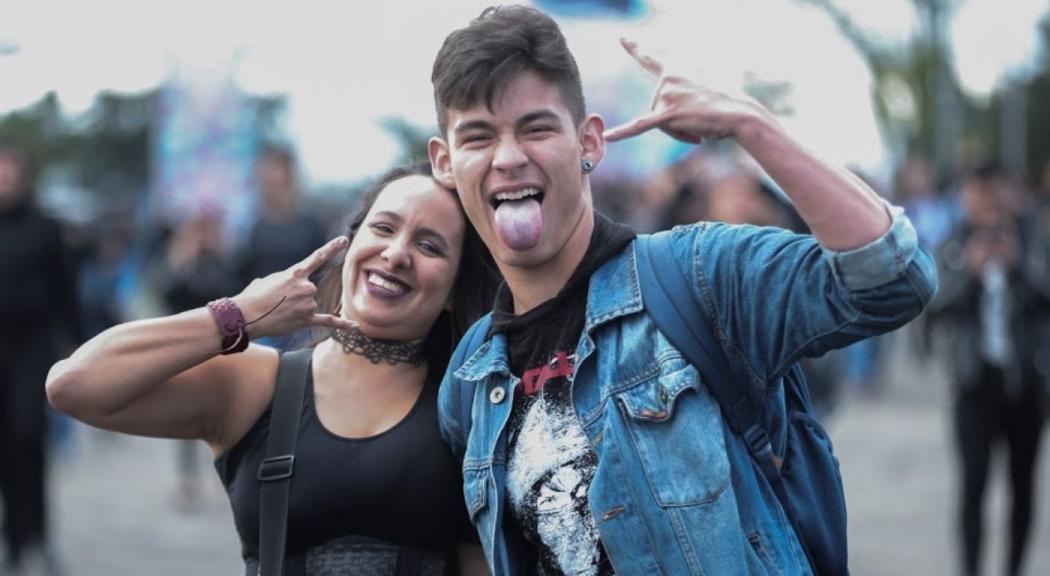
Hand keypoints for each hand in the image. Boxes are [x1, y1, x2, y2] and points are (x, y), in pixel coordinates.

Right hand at [232, 236, 354, 338]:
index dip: (332, 248)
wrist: (246, 316)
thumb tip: (285, 290)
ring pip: (309, 305)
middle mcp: (306, 287)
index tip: (344, 240)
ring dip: (295, 309)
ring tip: (278, 311)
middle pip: (309, 290)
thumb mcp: (267, 280)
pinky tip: (355, 326)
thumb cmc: (252, 296)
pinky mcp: (306, 320)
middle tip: (276, 302)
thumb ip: (283, 281)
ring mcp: (308, 304)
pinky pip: (328, 321)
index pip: (317, 257)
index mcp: (295, 274)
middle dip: (295, 296)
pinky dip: (342, 324)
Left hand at [603, 38, 758, 144]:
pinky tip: (607, 136)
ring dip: (679, 132)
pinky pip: (640, 126)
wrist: (738, 114)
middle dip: (676, 123)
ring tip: (700, 127)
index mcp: (677, 72)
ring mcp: (667, 96)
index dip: (636, 49)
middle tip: (701, 120)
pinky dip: (623, 133)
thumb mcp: (702, 94)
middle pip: (658, 110)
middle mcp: (668, 80)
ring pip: (660, 125)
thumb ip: (683, 99)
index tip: (622, 38)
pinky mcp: (667, 114)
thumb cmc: (725, 106)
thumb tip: (673, 116)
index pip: (652, 59)